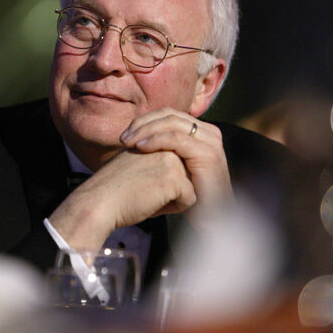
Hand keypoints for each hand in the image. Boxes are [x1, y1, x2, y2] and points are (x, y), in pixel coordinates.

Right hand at [48, 149, 194, 250]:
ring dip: (173, 198)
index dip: (164, 180)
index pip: (178, 165)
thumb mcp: (136, 162)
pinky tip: (152, 204)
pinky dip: (174, 208)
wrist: (99, 200)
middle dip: (172, 188)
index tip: (143, 183)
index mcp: (157, 139)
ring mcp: (172, 160)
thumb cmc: (114, 187)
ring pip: (190, 187)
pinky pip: (190, 200)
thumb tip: (174, 170)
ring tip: (147, 196)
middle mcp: (167, 146)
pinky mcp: (174, 178)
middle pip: (187, 175)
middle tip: (144, 190)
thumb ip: (156, 158)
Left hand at [119, 108, 233, 221]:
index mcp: (200, 132)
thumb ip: (161, 150)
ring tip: (128, 142)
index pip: (168, 115)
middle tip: (123, 138)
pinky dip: (156, 140)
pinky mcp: (207, 153)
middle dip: (142, 124)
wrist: (209, 218)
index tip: (124, 135)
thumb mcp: (172, 168)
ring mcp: (210, 140)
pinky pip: (176, 138)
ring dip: (146, 130)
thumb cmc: (186, 196)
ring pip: (172, 122)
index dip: (144, 121)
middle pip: (169, 115)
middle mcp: (208, 132)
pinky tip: (140, 147)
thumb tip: (133, 138)